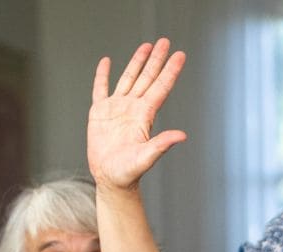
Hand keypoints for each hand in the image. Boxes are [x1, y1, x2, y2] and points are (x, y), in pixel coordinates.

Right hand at [87, 39, 187, 191]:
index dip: (170, 70)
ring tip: (146, 46)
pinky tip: (106, 62)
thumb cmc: (128, 172)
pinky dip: (102, 75)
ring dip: (137, 62)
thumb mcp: (146, 157)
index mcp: (144, 115)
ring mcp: (117, 108)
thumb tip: (182, 136)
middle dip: (156, 59)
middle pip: (147, 78)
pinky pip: (100, 89)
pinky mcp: (100, 112)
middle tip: (165, 41)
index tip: (180, 55)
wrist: (110, 178)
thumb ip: (162, 144)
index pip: (161, 87)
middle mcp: (133, 108)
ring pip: (128, 79)